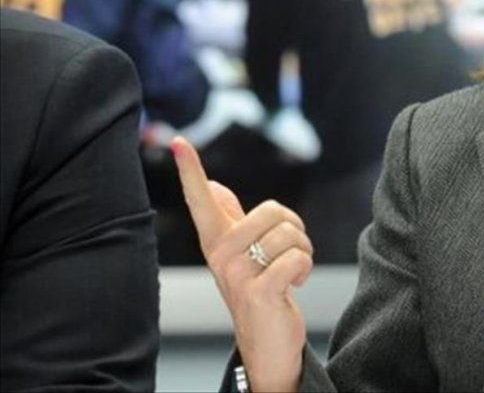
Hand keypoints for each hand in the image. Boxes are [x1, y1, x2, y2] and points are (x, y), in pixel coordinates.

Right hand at [172, 136, 310, 392]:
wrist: (267, 342)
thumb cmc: (258, 291)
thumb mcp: (241, 253)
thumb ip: (227, 219)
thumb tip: (212, 184)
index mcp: (216, 240)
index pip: (200, 199)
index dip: (190, 169)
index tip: (177, 141)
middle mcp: (220, 254)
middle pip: (273, 211)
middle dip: (295, 231)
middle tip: (287, 255)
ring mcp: (236, 273)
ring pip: (290, 234)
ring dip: (303, 252)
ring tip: (289, 272)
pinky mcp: (257, 291)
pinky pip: (295, 259)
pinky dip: (305, 270)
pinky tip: (293, 286)